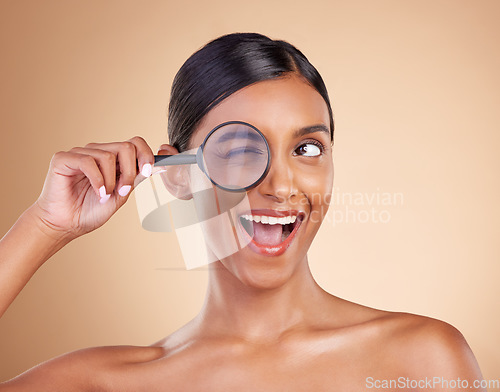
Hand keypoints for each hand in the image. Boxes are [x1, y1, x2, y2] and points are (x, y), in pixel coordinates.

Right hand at [31, 137, 154, 240]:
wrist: (66, 225)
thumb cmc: (90, 211)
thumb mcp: (120, 194)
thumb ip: (135, 178)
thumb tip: (158, 166)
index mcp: (112, 159)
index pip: (134, 143)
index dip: (146, 155)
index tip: (148, 172)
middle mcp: (97, 152)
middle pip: (126, 147)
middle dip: (130, 172)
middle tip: (122, 191)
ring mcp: (80, 153)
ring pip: (108, 156)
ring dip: (111, 181)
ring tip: (104, 196)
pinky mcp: (64, 158)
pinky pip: (89, 161)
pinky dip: (98, 180)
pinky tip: (97, 192)